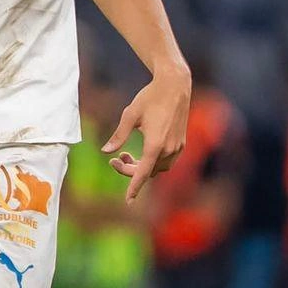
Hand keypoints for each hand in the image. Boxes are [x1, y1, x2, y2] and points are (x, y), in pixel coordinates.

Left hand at [103, 68, 190, 202]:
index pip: (143, 173)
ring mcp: (177, 147)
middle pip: (148, 172)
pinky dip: (153, 162)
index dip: (134, 188)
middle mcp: (169, 149)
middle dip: (130, 170)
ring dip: (142, 166)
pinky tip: (143, 151)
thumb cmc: (150, 98)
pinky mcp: (181, 143)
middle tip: (115, 160)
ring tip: (126, 154)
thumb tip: (105, 151)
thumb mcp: (130, 115)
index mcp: (155, 145)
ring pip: (158, 168)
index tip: (129, 201)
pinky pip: (167, 161)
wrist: (174, 86)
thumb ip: (118, 136)